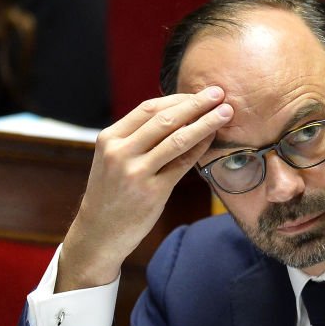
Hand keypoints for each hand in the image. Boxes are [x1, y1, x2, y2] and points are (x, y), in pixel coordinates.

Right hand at [56, 87, 232, 290]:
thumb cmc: (111, 193)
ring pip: (177, 139)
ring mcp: (136, 172)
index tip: (198, 93)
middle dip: (196, 103)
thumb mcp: (112, 159)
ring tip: (225, 113)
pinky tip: (212, 139)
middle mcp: (120, 152)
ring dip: (205, 122)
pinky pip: (182, 164)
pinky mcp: (152, 192)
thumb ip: (136, 138)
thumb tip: (176, 114)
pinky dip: (200, 148)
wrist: (99, 232)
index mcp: (109, 138)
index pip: (148, 109)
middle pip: (165, 119)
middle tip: (219, 93)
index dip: (177, 98)